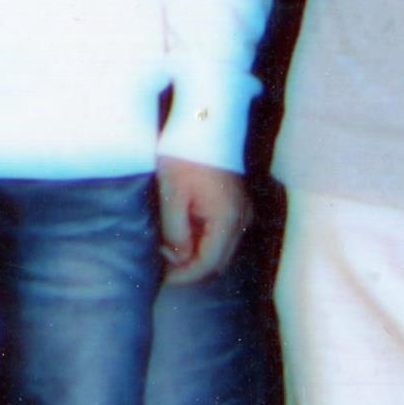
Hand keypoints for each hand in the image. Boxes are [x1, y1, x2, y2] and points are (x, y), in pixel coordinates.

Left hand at [157, 156, 251, 284]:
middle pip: (218, 262)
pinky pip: (221, 235)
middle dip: (190, 268)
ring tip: (167, 248)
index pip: (209, 264)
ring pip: (220, 250)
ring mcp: (242, 212)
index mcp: (227, 218)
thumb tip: (178, 259)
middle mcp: (242, 219)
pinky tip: (180, 234)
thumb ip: (176, 232)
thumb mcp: (173, 195)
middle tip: (161, 262)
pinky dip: (202, 242)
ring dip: (196, 256)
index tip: (161, 277)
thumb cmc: (185, 157)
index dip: (185, 276)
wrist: (203, 126)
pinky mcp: (236, 206)